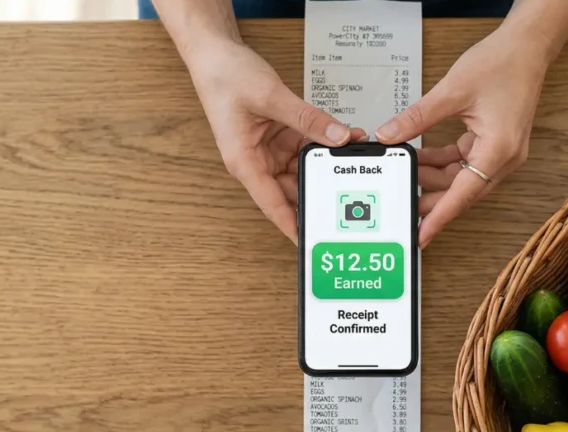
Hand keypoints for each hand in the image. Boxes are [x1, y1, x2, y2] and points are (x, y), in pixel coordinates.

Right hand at [188, 40, 365, 242]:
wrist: (215, 52)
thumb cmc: (224, 77)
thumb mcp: (271, 98)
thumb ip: (308, 119)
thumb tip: (337, 137)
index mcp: (244, 162)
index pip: (273, 204)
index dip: (293, 225)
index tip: (311, 242)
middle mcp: (255, 161)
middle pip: (292, 188)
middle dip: (320, 188)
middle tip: (349, 195)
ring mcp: (267, 149)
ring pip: (302, 167)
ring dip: (325, 162)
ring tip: (352, 157)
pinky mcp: (277, 135)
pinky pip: (304, 145)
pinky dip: (322, 142)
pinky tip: (343, 137)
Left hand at [375, 25, 551, 248]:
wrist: (527, 46)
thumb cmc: (501, 63)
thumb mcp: (451, 91)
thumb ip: (417, 118)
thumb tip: (390, 135)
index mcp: (498, 150)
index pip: (463, 194)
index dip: (439, 216)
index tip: (421, 234)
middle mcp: (504, 158)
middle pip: (462, 191)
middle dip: (431, 198)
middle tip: (401, 204)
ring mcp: (500, 152)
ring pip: (461, 178)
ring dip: (434, 177)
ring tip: (404, 174)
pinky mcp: (493, 144)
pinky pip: (464, 162)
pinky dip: (442, 162)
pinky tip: (419, 157)